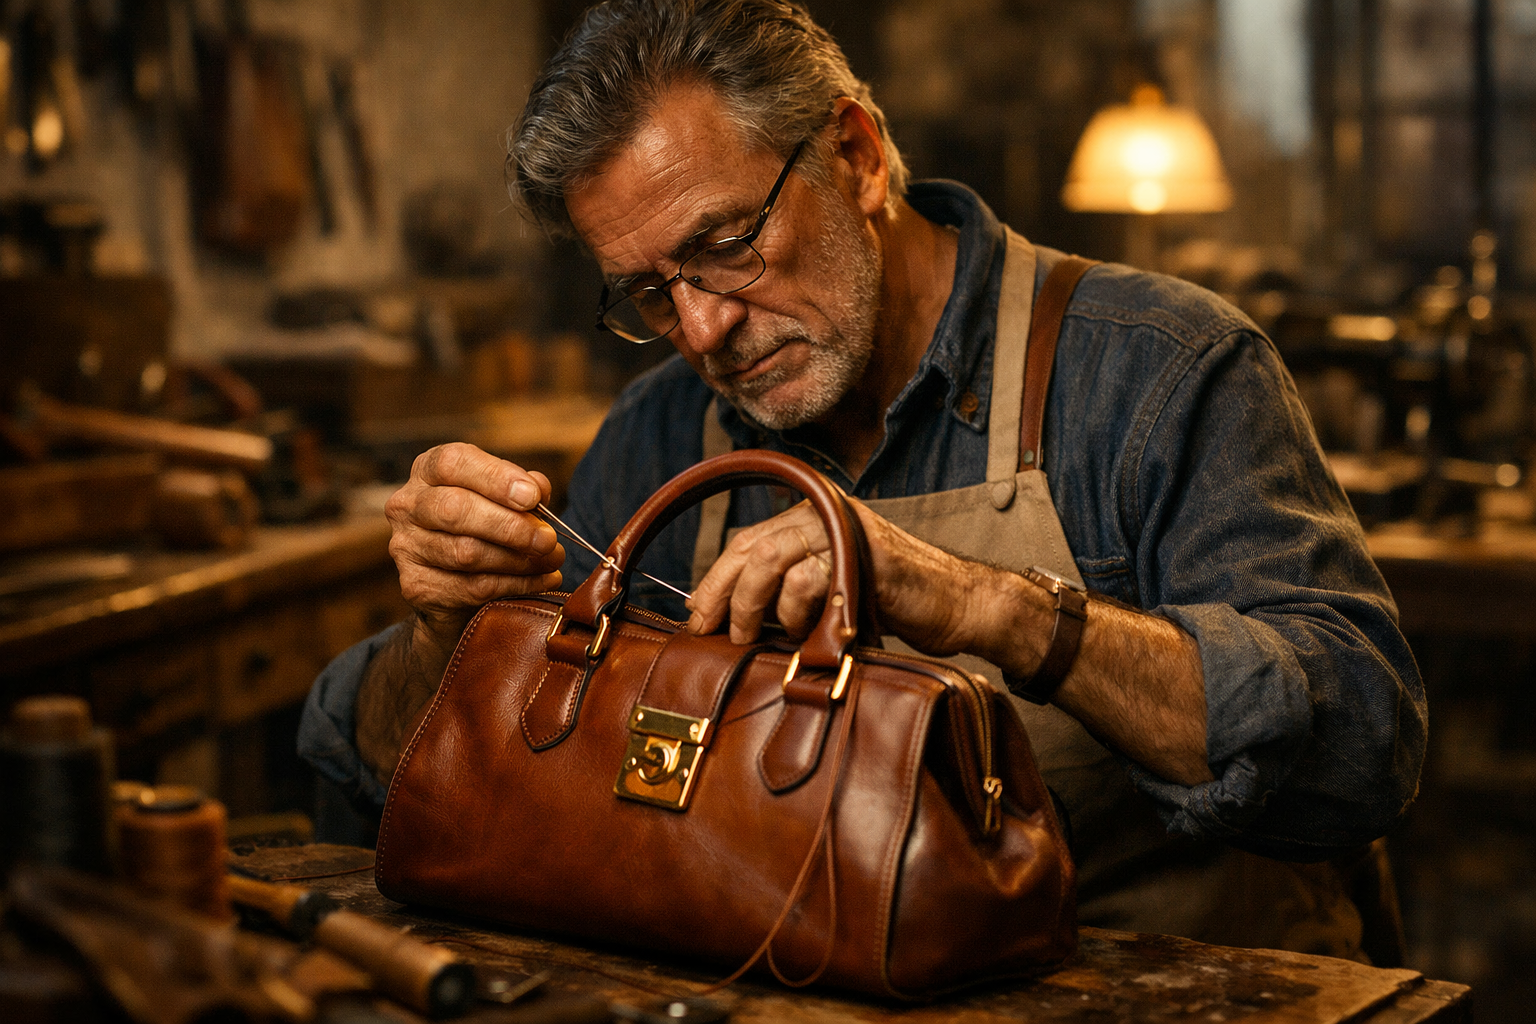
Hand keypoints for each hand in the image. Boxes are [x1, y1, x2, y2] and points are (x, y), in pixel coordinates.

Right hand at [384, 443, 563, 649]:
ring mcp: (406, 547)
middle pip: (456, 509)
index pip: (453, 463)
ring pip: (465, 553)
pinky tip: (541, 581)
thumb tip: (538, 489)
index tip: (532, 497)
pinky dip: (514, 585)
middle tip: (548, 539)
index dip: (496, 477)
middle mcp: (408, 505)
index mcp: (428, 472)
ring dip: (518, 560)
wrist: (450, 583)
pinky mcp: (415, 586)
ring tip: (552, 560)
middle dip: (510, 525)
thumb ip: (522, 488)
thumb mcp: (500, 497)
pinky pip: (471, 588)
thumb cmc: (481, 527)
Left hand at [685, 499, 983, 655]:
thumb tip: (721, 615)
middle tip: (717, 633)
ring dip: (759, 607)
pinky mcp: (864, 554)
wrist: (957, 603)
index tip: (696, 619)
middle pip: (751, 548)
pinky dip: (798, 612)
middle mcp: (822, 514)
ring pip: (773, 560)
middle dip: (724, 595)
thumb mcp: (825, 594)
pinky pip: (810, 578)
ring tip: (763, 637)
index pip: (744, 543)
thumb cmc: (890, 604)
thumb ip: (782, 594)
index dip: (714, 581)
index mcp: (809, 517)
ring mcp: (844, 530)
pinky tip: (805, 633)